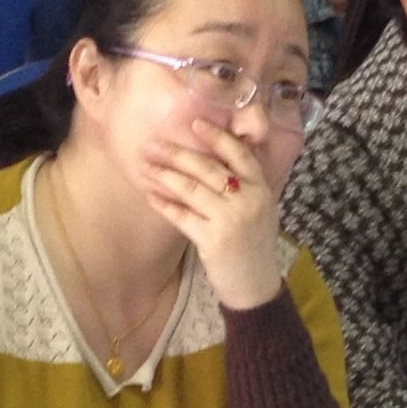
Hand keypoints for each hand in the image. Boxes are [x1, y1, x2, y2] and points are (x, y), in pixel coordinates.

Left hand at [137, 115, 285, 308]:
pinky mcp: (213, 240)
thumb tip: (211, 158)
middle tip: (153, 143)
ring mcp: (231, 220)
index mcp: (261, 188)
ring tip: (144, 165)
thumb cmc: (253, 243)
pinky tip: (150, 195)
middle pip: (208, 168)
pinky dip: (164, 205)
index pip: (239, 154)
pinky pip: (182, 217)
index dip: (217, 136)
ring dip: (164, 175)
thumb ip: (243, 184)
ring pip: (192, 189)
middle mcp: (248, 200)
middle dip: (177, 153)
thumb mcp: (259, 208)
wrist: (257, 285)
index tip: (196, 122)